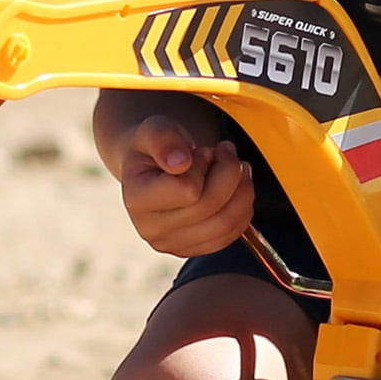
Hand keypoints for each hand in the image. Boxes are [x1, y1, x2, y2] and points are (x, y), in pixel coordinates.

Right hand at [117, 112, 255, 257]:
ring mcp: (173, 245)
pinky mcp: (194, 250)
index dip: (203, 164)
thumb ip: (164, 139)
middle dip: (228, 172)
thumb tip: (180, 163)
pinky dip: (243, 207)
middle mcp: (151, 230)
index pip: (187, 189)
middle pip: (211, 206)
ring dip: (242, 189)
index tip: (200, 151)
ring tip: (235, 167)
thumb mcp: (155, 129)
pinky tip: (236, 187)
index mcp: (137, 200)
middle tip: (225, 152)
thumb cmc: (157, 147)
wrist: (156, 168)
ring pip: (227, 223)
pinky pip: (233, 233)